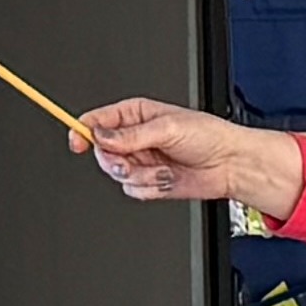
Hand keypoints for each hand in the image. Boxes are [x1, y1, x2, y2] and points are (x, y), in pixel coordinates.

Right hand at [78, 99, 305, 217]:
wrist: (229, 164)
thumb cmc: (208, 136)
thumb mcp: (167, 128)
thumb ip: (131, 135)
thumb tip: (101, 137)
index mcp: (135, 115)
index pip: (97, 122)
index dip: (82, 131)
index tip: (77, 141)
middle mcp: (134, 139)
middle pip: (102, 153)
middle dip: (118, 161)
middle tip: (135, 160)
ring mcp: (140, 161)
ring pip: (117, 175)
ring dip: (142, 175)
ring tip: (164, 168)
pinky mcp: (148, 182)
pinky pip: (134, 190)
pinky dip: (152, 187)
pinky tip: (170, 178)